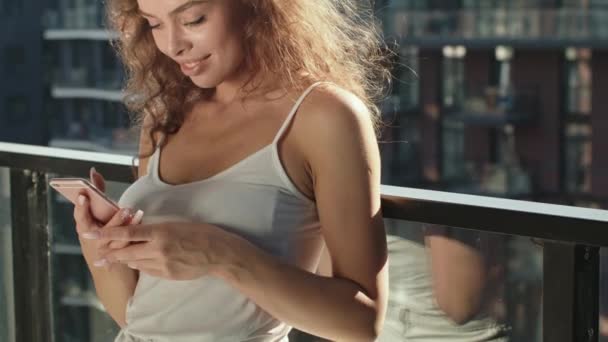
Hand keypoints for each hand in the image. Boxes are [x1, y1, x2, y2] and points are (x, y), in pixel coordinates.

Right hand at [73, 193, 141, 266]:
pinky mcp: (120, 258)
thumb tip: (94, 171)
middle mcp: (94, 241)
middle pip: (102, 232)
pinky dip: (136, 238)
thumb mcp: (98, 213)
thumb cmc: (104, 230)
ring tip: (138, 215)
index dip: (81, 207)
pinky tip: (144, 228)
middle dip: (114, 220)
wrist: (111, 266)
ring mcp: (107, 252)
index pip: (80, 217)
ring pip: (118, 242)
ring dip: (129, 228)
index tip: (83, 195)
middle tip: (125, 209)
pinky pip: (128, 248)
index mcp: (85, 228)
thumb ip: (98, 192)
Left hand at [82, 222, 242, 279]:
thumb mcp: (175, 225)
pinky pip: (148, 270)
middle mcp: (159, 249)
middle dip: (110, 254)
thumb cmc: (200, 233)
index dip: (107, 234)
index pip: (128, 233)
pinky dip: (141, 265)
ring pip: (136, 263)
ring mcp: (163, 265)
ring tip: (114, 259)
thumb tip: (139, 233)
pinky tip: (139, 262)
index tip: (90, 234)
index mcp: (161, 232)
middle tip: (96, 256)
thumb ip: (156, 230)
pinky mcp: (168, 274)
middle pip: (126, 253)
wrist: (218, 252)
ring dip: (125, 260)